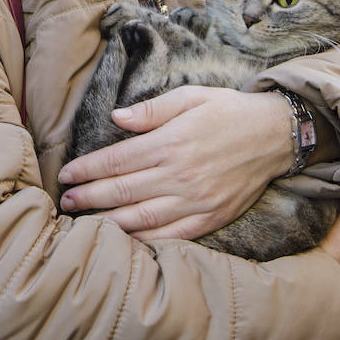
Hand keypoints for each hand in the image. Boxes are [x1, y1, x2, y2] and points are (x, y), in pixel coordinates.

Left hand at [58, 86, 291, 240]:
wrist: (274, 135)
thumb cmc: (228, 111)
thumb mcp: (190, 97)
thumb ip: (151, 109)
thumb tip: (115, 118)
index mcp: (171, 142)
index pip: (117, 160)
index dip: (87, 169)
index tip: (66, 174)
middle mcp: (180, 174)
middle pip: (122, 190)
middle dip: (88, 197)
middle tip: (65, 202)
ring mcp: (195, 200)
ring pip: (141, 218)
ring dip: (107, 222)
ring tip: (84, 222)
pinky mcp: (210, 218)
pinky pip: (170, 236)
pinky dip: (144, 241)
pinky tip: (124, 241)